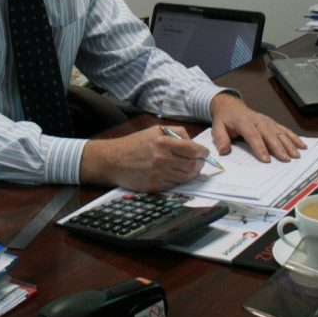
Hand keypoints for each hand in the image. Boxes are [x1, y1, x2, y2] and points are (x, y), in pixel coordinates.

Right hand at [79, 126, 208, 190]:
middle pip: (193, 166)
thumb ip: (175, 133)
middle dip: (200, 164)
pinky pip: (175, 184)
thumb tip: (192, 143)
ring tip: (188, 168)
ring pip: (186, 177)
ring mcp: (159, 174)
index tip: (205, 153)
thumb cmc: (134, 144)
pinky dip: (179, 180)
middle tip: (200, 162)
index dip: (203, 153)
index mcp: (163, 142)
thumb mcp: (154, 130)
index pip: (193, 150)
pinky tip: (175, 174)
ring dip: (191, 173)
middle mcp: (162, 159)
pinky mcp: (155, 186)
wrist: (113, 160)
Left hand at [209, 93, 305, 162]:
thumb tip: (224, 150)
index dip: (260, 147)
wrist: (231, 106)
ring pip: (280, 132)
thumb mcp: (217, 127)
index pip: (253, 135)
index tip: (266, 159)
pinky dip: (294, 137)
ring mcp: (267, 121)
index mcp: (243, 121)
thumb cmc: (225, 119)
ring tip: (296, 155)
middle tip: (286, 160)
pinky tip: (302, 145)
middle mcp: (258, 120)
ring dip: (289, 144)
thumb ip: (220, 138)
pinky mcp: (272, 123)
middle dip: (279, 147)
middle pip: (269, 134)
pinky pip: (284, 130)